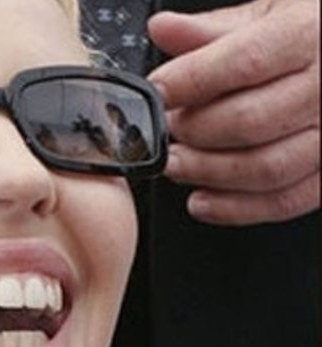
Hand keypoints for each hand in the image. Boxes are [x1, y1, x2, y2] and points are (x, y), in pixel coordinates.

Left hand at [148, 0, 319, 225]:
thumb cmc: (315, 31)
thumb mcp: (272, 12)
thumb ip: (214, 28)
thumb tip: (164, 29)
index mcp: (309, 36)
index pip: (244, 63)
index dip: (191, 81)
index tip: (158, 92)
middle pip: (249, 121)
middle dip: (193, 131)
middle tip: (167, 129)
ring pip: (266, 167)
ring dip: (208, 172)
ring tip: (176, 163)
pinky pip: (287, 199)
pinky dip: (237, 207)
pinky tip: (202, 200)